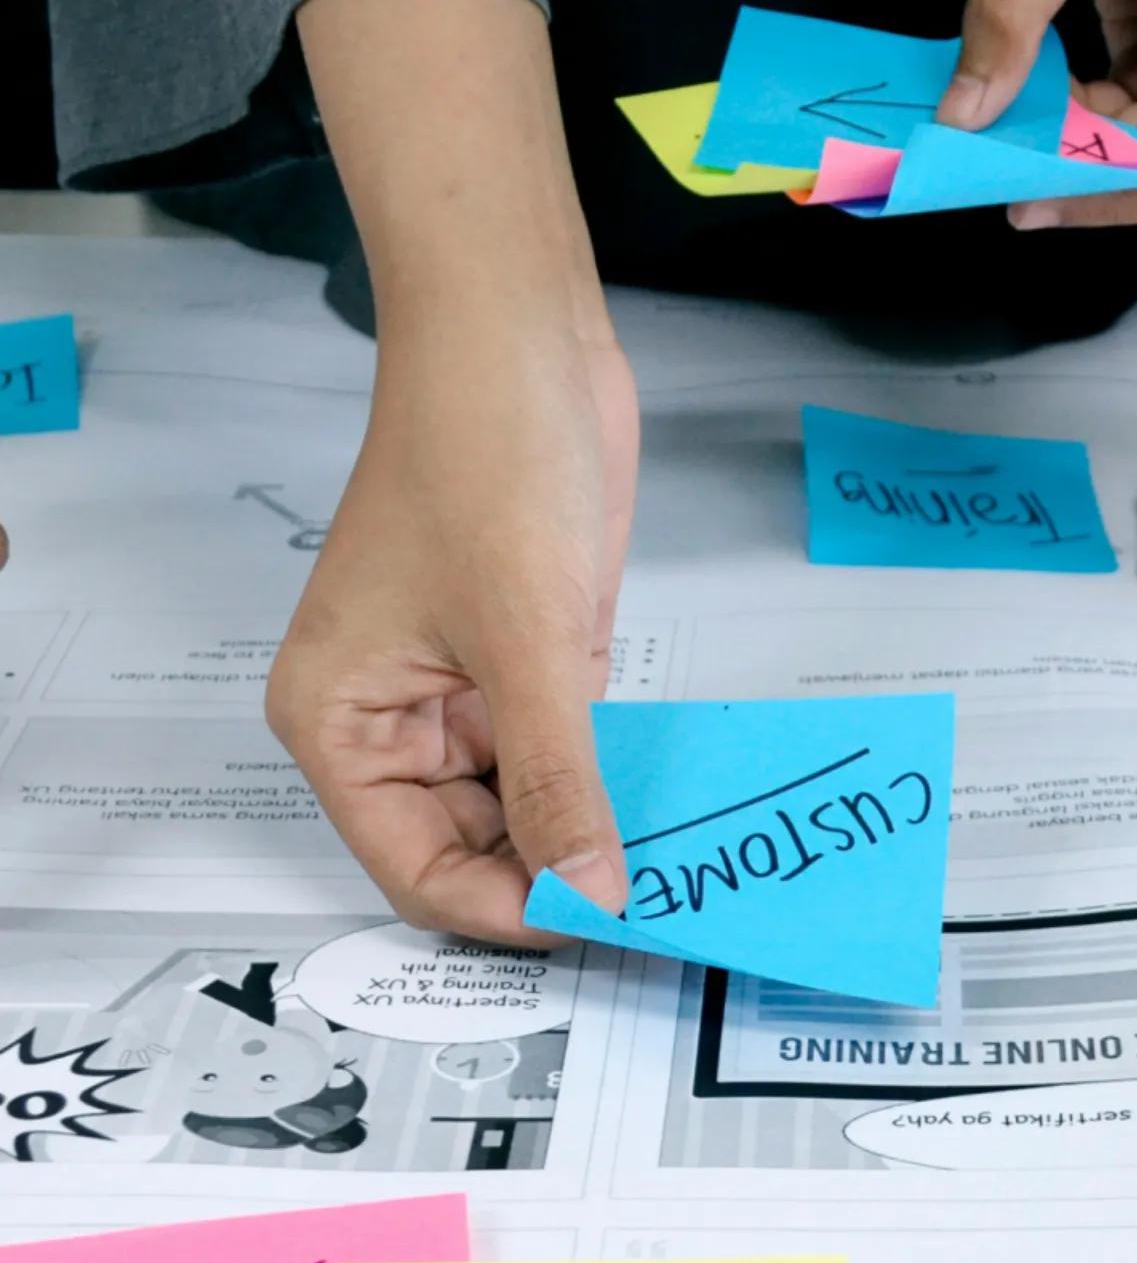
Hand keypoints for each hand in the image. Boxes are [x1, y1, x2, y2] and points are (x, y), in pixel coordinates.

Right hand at [267, 311, 637, 939]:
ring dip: (587, 834)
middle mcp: (392, 719)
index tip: (596, 927)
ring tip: (669, 865)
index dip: (501, 910)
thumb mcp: (525, 640)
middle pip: (469, 849)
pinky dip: (606, 780)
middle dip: (552, 877)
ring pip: (523, 807)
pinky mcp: (524, 663)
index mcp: (341, 722)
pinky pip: (561, 752)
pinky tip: (666, 808)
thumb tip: (589, 894)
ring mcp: (462, 693)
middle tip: (649, 906)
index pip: (415, 867)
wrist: (521, 335)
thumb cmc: (484, 456)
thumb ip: (556, 779)